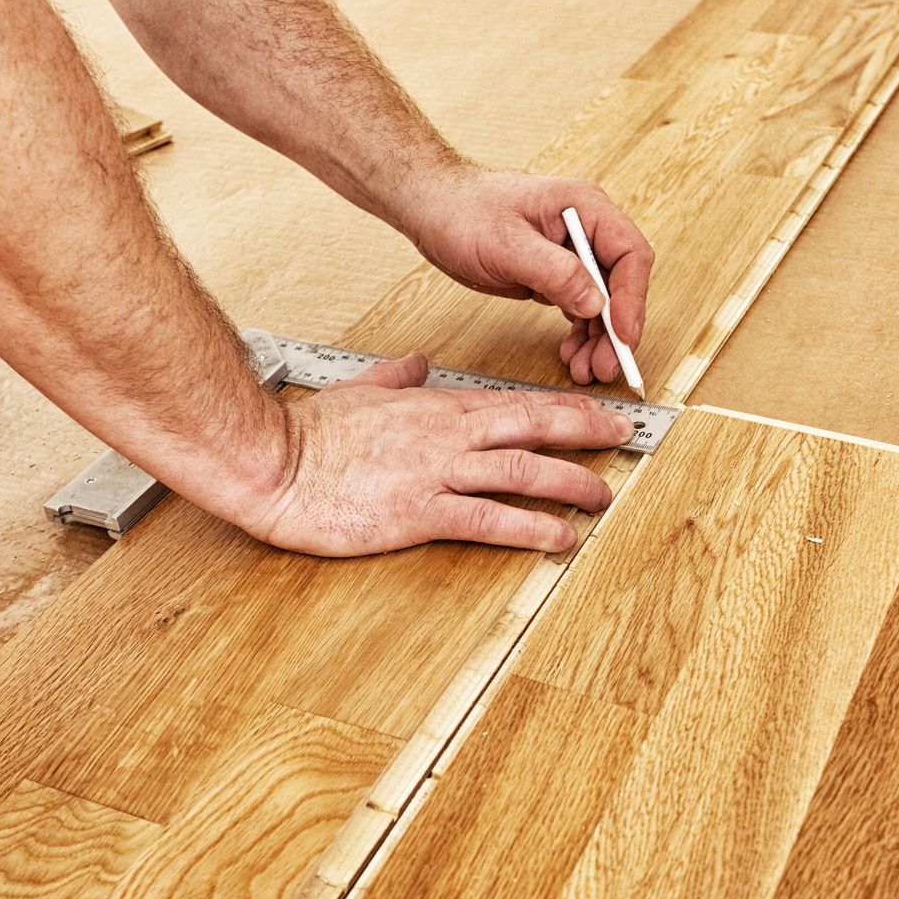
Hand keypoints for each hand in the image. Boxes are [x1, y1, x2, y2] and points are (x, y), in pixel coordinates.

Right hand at [238, 354, 634, 555]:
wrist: (272, 462)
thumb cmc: (309, 433)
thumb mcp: (361, 390)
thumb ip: (397, 376)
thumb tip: (417, 361)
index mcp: (437, 407)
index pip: (516, 402)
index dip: (564, 407)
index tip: (598, 411)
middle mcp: (447, 434)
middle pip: (534, 425)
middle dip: (587, 429)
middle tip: (626, 435)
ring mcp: (437, 472)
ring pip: (523, 470)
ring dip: (572, 481)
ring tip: (604, 495)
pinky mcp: (420, 511)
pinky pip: (488, 519)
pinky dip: (531, 527)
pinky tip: (560, 537)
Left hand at [389, 165, 654, 386]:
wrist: (434, 210)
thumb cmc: (463, 211)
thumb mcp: (506, 244)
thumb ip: (554, 272)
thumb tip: (595, 302)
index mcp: (585, 207)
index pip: (629, 254)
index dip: (632, 298)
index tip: (623, 336)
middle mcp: (586, 229)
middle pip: (621, 284)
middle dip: (616, 329)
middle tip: (606, 366)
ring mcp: (574, 253)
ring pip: (603, 303)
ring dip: (600, 339)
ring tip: (586, 369)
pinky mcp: (557, 274)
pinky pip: (582, 308)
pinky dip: (581, 333)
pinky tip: (572, 353)